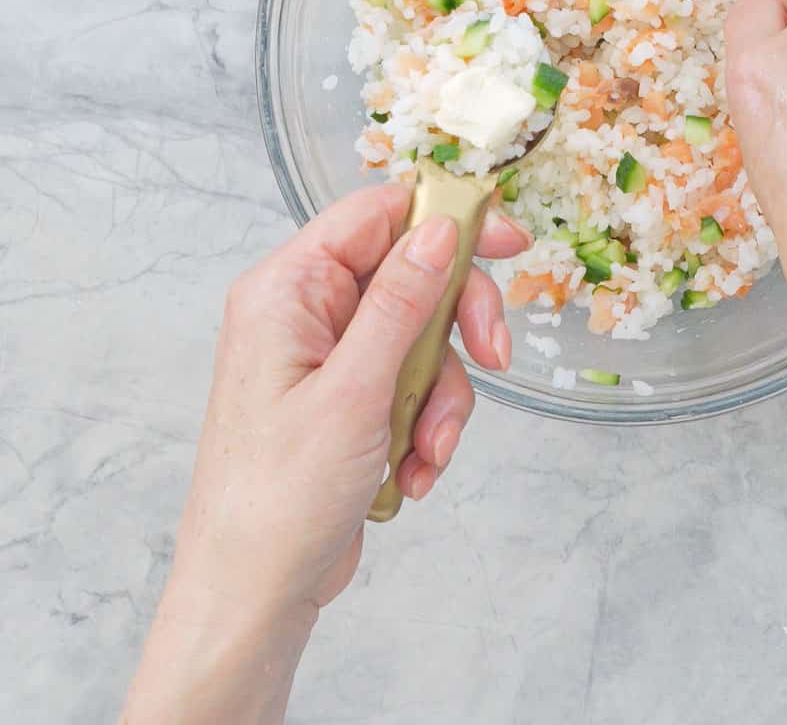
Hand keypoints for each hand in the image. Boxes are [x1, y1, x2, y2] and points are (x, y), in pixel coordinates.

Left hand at [173, 184, 528, 616]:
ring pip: (423, 338)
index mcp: (288, 289)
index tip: (510, 239)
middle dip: (457, 323)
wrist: (254, 593)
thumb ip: (400, 301)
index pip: (377, 215)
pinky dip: (428, 424)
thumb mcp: (354, 390)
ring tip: (430, 448)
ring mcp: (330, 357)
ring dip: (443, 395)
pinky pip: (414, 384)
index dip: (447, 217)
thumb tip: (440, 227)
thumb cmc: (279, 496)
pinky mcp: (350, 398)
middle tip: (494, 355)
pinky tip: (415, 470)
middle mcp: (306, 312)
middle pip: (412, 276)